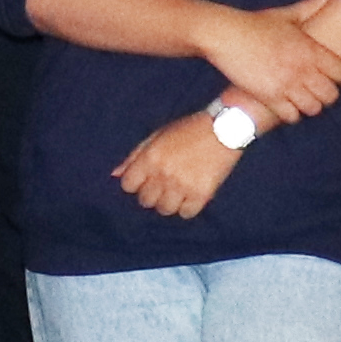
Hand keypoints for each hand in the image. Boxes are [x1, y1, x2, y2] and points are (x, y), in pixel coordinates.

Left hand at [112, 112, 243, 220]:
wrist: (225, 128)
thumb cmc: (189, 129)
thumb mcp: (158, 135)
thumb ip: (135, 155)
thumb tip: (115, 174)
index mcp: (150, 157)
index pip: (128, 185)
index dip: (136, 184)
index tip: (146, 181)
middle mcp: (163, 174)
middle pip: (146, 201)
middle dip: (152, 194)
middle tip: (165, 186)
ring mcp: (182, 185)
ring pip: (165, 210)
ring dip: (170, 203)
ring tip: (179, 192)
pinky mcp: (202, 194)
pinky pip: (187, 213)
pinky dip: (188, 208)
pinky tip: (192, 196)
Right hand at [184, 2, 340, 123]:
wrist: (224, 35)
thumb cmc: (255, 24)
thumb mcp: (287, 14)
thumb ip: (312, 4)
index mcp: (311, 49)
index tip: (340, 81)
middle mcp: (302, 69)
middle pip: (331, 95)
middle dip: (328, 96)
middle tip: (320, 93)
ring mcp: (286, 84)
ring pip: (313, 108)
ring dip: (310, 107)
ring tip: (303, 102)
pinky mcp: (269, 97)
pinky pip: (291, 116)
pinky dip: (291, 115)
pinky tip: (286, 107)